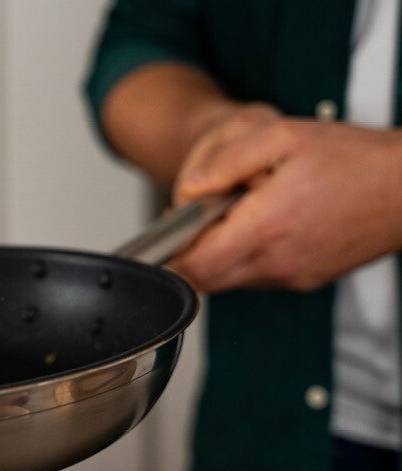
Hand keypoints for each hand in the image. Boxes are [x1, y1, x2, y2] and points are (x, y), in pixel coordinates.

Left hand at [169, 106, 401, 292]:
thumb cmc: (355, 159)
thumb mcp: (281, 137)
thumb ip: (226, 161)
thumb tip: (190, 187)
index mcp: (265, 229)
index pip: (193, 268)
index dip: (168, 255)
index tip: (169, 230)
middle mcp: (277, 262)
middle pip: (205, 280)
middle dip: (191, 253)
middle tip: (201, 217)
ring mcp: (293, 276)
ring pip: (231, 280)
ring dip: (221, 254)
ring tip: (240, 214)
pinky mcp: (307, 279)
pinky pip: (260, 277)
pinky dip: (249, 256)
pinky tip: (266, 224)